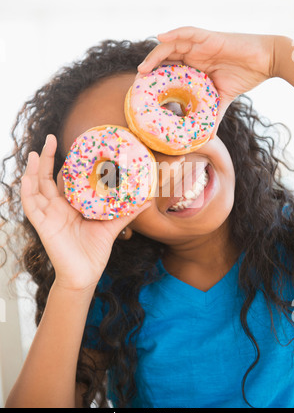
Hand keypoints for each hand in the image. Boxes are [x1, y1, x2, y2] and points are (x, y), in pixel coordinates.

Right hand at [21, 134, 150, 290]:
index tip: (74, 145)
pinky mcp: (43, 226)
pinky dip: (27, 192)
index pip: (64, 181)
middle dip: (46, 158)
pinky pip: (31, 207)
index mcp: (70, 206)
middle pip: (46, 178)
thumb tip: (148, 199)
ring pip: (35, 188)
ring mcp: (48, 216)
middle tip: (50, 137)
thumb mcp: (111, 227)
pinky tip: (27, 178)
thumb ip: (127, 212)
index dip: (65, 164)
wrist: (85, 275)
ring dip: (32, 170)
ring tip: (34, 152)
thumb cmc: (95, 252)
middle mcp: (57, 208)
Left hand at [138, 26, 275, 136]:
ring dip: (155, 55)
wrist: (265, 62)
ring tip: (143, 69)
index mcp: (194, 66)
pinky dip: (174, 34)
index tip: (142, 92)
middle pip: (164, 58)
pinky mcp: (209, 37)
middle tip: (137, 83)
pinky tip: (161, 38)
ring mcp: (200, 44)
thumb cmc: (244, 76)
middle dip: (149, 69)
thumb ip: (213, 116)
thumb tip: (208, 139)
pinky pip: (188, 32)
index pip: (168, 70)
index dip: (155, 79)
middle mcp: (193, 54)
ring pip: (171, 45)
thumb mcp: (223, 100)